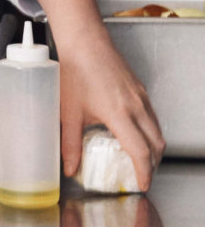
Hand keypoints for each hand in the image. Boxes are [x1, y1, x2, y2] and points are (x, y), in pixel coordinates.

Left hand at [57, 27, 164, 191]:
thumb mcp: (68, 111)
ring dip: (152, 146)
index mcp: (120, 115)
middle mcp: (136, 106)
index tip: (142, 186)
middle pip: (156, 143)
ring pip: (157, 129)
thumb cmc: (75, 70)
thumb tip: (69, 167)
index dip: (144, 173)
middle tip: (140, 174)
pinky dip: (149, 129)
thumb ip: (70, 143)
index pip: (141, 152)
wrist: (83, 40)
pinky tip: (133, 130)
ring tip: (137, 156)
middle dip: (152, 163)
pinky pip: (152, 115)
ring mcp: (140, 95)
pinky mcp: (138, 87)